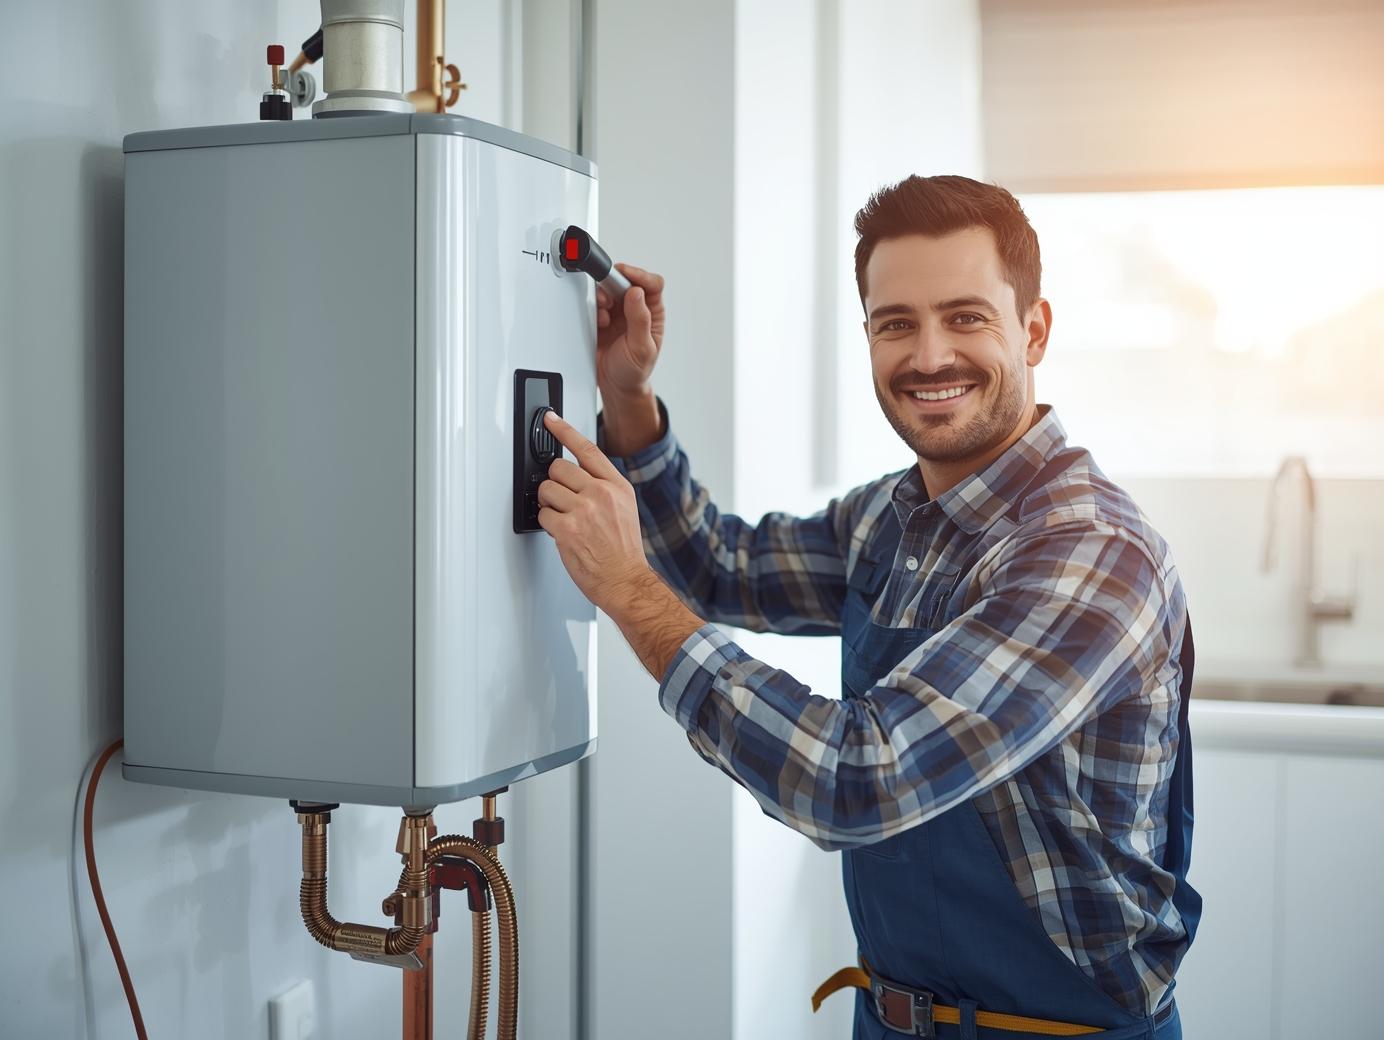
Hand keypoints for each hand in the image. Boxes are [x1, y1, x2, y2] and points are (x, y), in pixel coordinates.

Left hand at [537, 411, 650, 613]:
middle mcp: (601, 494)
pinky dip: (548, 524)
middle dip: (555, 484)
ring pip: (547, 489)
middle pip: (559, 467)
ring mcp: (584, 511)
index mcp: (616, 486)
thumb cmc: (623, 550)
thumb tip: (575, 476)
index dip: (565, 431)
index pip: (587, 449)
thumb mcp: (624, 508)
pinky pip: (543, 514)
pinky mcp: (568, 529)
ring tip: (564, 518)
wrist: (626, 580)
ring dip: (549, 504)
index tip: (551, 419)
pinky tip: (562, 533)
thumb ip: (603, 487)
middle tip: (563, 500)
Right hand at [596, 264, 664, 400]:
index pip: (652, 284)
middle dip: (615, 284)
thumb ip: (640, 320)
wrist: (615, 386)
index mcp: (653, 313)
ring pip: (609, 289)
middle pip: (627, 281)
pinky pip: (595, 303)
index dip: (640, 276)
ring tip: (604, 313)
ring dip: (603, 297)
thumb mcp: (642, 348)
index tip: (626, 275)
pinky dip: (594, 308)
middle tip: (608, 297)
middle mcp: (636, 309)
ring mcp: (618, 312)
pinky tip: (599, 322)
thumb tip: (636, 293)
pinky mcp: (601, 318)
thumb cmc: (634, 370)